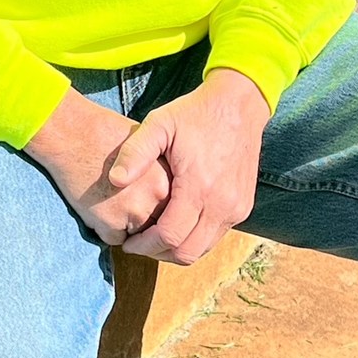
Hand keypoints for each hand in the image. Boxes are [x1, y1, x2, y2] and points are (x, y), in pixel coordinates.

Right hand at [24, 87, 169, 245]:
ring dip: (124, 225)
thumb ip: (159, 174)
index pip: (172, 208)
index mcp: (167, 177)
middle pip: (157, 224)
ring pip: (137, 236)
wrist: (70, 133)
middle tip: (121, 195)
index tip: (139, 192)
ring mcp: (135, 212)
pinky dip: (103, 228)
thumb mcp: (145, 147)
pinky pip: (113, 239)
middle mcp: (157, 196)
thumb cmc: (103, 134)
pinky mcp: (111, 224)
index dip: (155, 203)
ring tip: (107, 196)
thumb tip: (169, 198)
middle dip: (142, 217)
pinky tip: (94, 202)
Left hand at [108, 69, 270, 265]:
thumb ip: (135, 152)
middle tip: (137, 244)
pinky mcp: (243, 207)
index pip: (169, 236)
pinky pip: (215, 236)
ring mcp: (237, 208)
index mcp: (199, 186)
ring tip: (154, 236)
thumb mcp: (159, 124)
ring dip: (177, 249)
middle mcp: (222, 204)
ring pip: (203, 249)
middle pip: (187, 252)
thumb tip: (114, 180)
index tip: (126, 242)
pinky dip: (194, 238)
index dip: (144, 245)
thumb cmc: (195, 113)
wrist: (239, 104)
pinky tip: (176, 224)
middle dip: (158, 253)